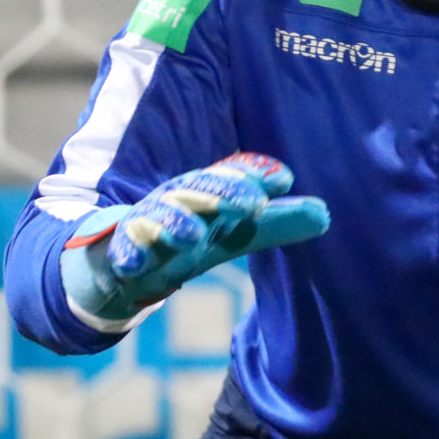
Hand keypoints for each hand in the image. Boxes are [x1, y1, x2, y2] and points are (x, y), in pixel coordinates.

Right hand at [60, 153, 330, 327]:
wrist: (113, 261)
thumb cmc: (181, 240)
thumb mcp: (232, 235)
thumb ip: (274, 223)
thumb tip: (325, 212)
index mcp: (203, 196)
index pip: (229, 179)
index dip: (253, 176)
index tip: (282, 177)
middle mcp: (175, 204)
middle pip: (196, 192)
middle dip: (220, 194)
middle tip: (250, 204)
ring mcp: (144, 227)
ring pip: (158, 219)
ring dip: (175, 223)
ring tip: (194, 236)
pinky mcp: (118, 253)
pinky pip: (121, 252)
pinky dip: (128, 254)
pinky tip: (134, 262)